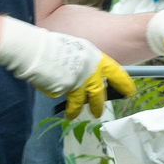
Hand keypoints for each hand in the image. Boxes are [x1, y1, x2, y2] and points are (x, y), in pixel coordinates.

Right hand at [0, 16, 137, 118]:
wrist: (33, 49)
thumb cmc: (50, 47)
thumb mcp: (74, 50)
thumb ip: (83, 64)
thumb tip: (89, 79)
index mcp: (93, 57)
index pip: (115, 71)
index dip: (123, 82)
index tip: (129, 91)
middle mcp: (88, 70)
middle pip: (98, 92)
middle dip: (98, 105)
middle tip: (98, 112)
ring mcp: (76, 81)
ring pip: (79, 101)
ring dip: (74, 111)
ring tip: (71, 116)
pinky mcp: (64, 90)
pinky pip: (61, 96)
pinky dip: (55, 94)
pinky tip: (47, 88)